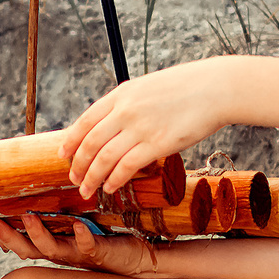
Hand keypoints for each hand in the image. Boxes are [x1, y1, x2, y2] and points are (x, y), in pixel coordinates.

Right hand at [0, 212, 155, 276]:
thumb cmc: (106, 236)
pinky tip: (78, 225)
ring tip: (29, 217)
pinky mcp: (99, 253)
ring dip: (39, 234)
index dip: (2, 234)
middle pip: (27, 249)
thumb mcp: (79, 222)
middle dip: (9, 237)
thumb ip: (62, 209)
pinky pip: (87, 246)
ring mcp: (78, 254)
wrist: (138, 258)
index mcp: (53, 244)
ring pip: (52, 249)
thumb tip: (48, 178)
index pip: (21, 240)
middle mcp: (61, 252)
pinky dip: (81, 236)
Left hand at [59, 60, 241, 196]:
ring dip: (91, 178)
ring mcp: (140, 127)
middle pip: (90, 143)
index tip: (63, 155)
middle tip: (74, 179)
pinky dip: (114, 180)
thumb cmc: (186, 88)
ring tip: (87, 190)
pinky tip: (110, 188)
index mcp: (121, 94)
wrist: (215, 88)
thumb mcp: (147, 87)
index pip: (85, 120)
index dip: (71, 141)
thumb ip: (128, 104)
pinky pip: (126, 167)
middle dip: (78, 165)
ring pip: (103, 158)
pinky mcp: (157, 144)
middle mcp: (125, 110)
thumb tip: (114, 124)